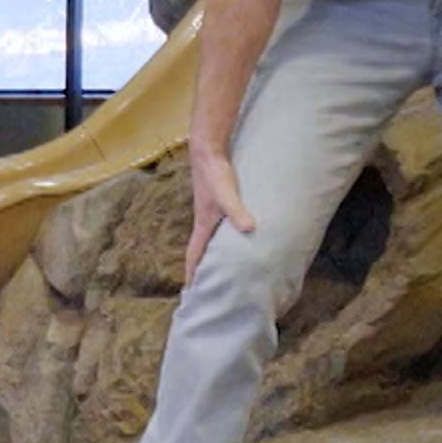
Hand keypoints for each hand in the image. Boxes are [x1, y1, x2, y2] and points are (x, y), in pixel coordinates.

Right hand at [184, 149, 251, 278]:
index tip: (191, 291)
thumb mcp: (227, 194)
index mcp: (203, 225)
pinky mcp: (216, 204)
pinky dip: (221, 239)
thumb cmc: (215, 174)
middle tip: (207, 287)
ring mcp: (209, 212)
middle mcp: (204, 222)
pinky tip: (232, 239)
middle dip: (201, 269)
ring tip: (220, 268)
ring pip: (208, 240)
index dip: (192, 273)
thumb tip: (250, 229)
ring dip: (210, 255)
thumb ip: (237, 211)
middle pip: (199, 251)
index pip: (194, 255)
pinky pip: (217, 228)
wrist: (208, 151)